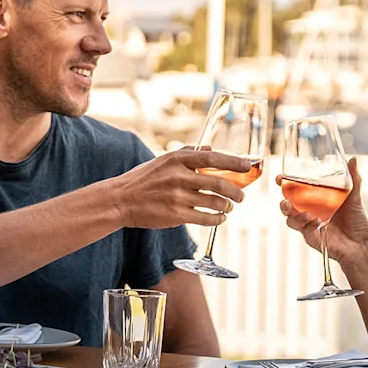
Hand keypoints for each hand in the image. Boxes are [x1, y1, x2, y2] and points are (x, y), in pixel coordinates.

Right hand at [110, 146, 250, 228]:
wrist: (120, 199)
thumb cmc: (144, 179)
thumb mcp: (163, 159)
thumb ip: (188, 153)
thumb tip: (211, 148)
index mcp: (177, 158)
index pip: (212, 157)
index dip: (233, 163)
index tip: (247, 167)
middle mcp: (178, 176)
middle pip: (218, 183)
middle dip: (235, 191)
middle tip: (241, 196)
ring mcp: (177, 196)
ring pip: (214, 202)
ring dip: (227, 206)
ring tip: (229, 207)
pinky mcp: (175, 215)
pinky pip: (205, 218)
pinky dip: (217, 219)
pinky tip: (219, 218)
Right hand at [277, 156, 367, 269]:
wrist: (361, 242)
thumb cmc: (356, 219)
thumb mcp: (354, 196)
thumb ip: (353, 178)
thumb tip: (353, 159)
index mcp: (314, 198)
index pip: (294, 189)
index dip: (284, 183)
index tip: (280, 178)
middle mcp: (308, 210)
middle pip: (287, 204)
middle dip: (284, 201)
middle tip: (287, 200)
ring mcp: (308, 224)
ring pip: (290, 219)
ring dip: (293, 215)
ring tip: (306, 213)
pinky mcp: (311, 236)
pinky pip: (303, 230)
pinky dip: (307, 224)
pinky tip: (316, 221)